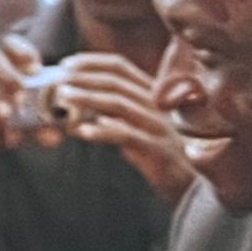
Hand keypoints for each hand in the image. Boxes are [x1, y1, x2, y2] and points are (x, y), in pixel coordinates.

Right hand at [0, 36, 48, 203]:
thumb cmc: (3, 129)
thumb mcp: (27, 129)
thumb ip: (42, 129)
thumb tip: (56, 136)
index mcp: (2, 69)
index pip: (8, 45)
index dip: (21, 51)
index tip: (36, 69)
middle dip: (6, 73)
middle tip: (20, 93)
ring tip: (5, 114)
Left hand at [52, 53, 195, 205]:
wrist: (195, 188)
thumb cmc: (163, 159)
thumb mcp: (139, 131)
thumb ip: (118, 119)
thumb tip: (86, 113)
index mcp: (152, 96)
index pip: (121, 67)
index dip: (92, 62)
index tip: (66, 64)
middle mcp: (157, 105)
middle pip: (117, 82)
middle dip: (84, 77)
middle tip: (57, 80)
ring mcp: (159, 126)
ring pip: (120, 104)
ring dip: (88, 98)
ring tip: (62, 98)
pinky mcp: (158, 149)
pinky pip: (127, 135)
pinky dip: (102, 131)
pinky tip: (81, 132)